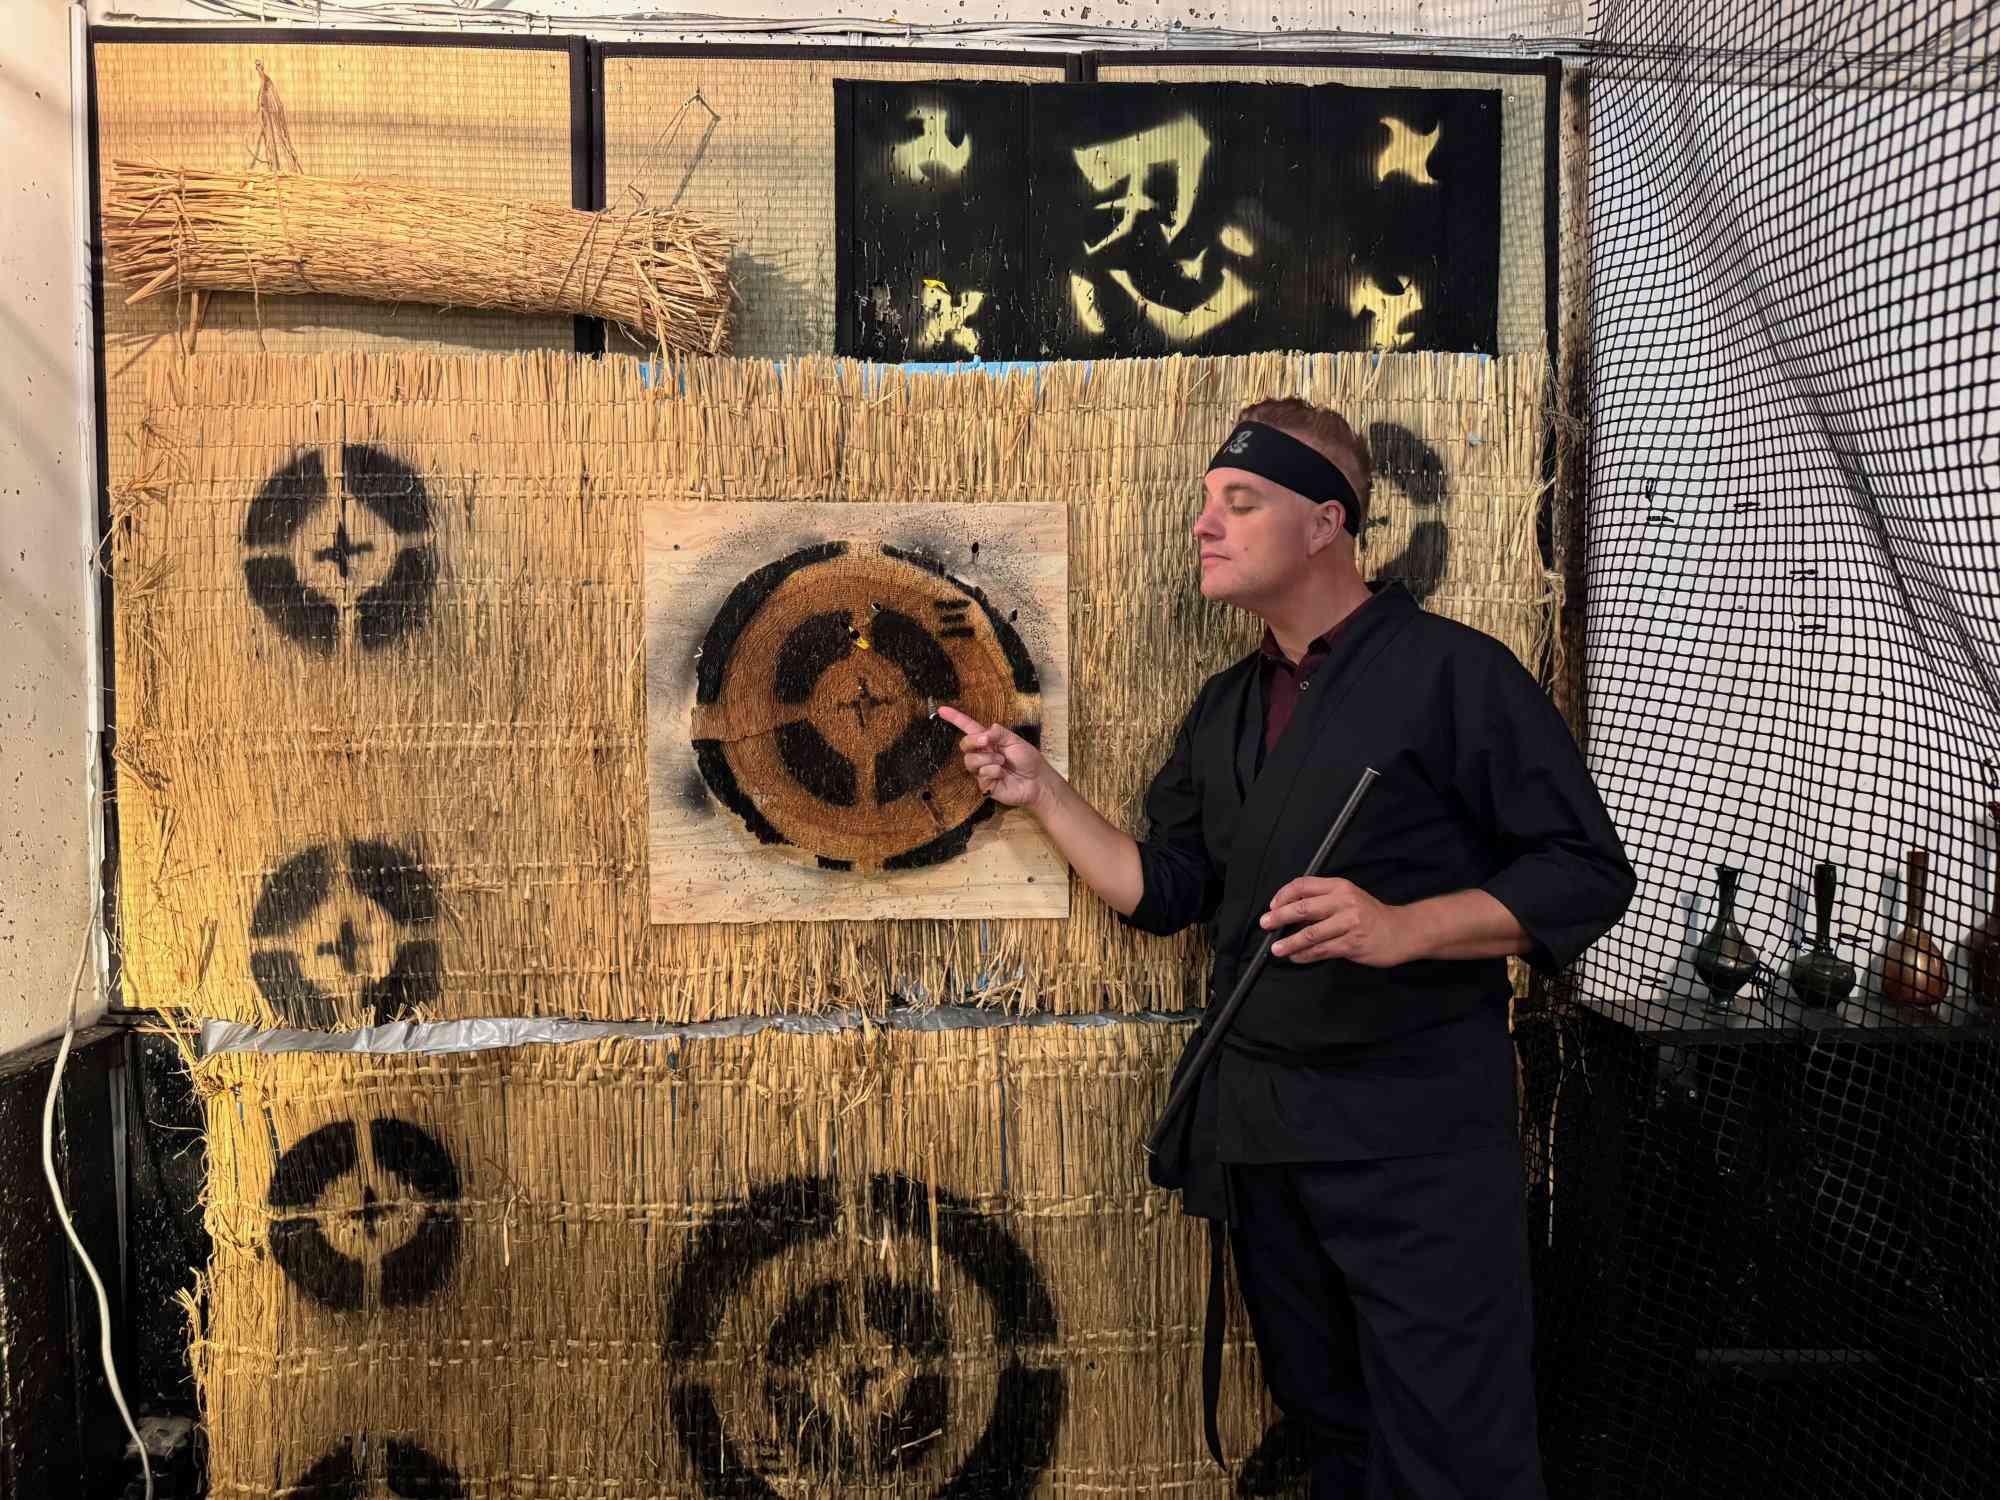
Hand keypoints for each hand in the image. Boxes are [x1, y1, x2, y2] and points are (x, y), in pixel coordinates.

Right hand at [936, 706, 1053, 811]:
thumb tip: (986, 730)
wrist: (1037, 781)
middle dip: (974, 741)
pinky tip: (1003, 774)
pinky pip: (981, 774)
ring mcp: (982, 769)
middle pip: (965, 744)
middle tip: (987, 741)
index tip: (942, 710)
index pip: (968, 728)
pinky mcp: (984, 784)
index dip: (955, 719)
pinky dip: (993, 771)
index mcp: (989, 740)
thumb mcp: (1015, 741)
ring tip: (1002, 762)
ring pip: (970, 760)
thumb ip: (999, 734)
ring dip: (987, 758)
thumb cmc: (1028, 760)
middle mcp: (983, 754)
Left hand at [1260, 876, 1417, 966]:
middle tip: (1266, 924)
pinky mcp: (1353, 943)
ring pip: (1311, 933)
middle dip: (1280, 917)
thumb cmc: (1371, 916)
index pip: (1304, 885)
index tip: (1272, 906)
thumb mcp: (1348, 898)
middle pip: (1303, 908)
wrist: (1402, 931)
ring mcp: (1349, 923)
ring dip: (1290, 942)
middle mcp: (1344, 902)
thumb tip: (1288, 910)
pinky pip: (1323, 950)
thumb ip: (1322, 901)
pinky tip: (1296, 957)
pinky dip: (1305, 955)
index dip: (1284, 895)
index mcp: (1340, 887)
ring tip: (1276, 949)